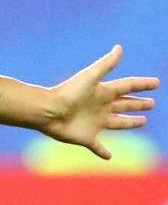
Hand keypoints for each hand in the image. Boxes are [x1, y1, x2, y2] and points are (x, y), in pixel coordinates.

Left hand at [42, 45, 158, 158]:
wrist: (48, 111)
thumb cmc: (68, 93)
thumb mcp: (89, 77)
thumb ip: (105, 64)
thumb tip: (119, 47)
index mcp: (102, 92)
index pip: (127, 87)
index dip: (142, 84)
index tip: (157, 83)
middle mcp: (100, 107)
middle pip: (124, 105)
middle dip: (138, 104)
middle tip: (151, 103)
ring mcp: (95, 123)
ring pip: (118, 123)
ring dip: (130, 122)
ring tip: (142, 121)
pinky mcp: (87, 138)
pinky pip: (98, 147)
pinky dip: (103, 152)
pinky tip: (109, 156)